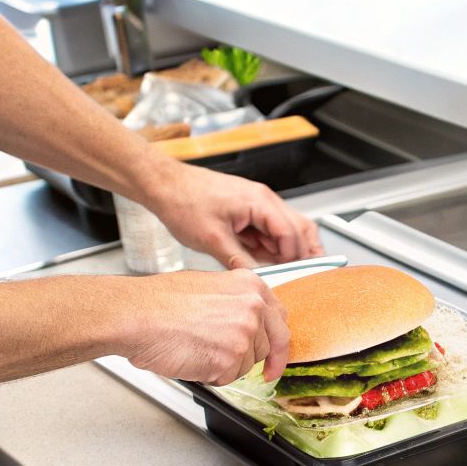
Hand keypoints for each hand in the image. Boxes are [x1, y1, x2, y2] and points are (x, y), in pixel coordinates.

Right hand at [122, 269, 290, 384]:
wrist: (135, 315)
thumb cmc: (158, 301)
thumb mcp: (209, 286)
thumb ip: (235, 303)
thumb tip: (247, 322)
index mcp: (250, 286)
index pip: (280, 320)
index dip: (278, 344)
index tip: (275, 359)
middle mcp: (253, 307)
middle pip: (267, 346)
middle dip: (248, 357)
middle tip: (228, 361)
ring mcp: (244, 334)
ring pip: (247, 365)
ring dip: (225, 365)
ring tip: (196, 347)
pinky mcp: (230, 359)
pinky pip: (228, 378)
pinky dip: (211, 376)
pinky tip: (192, 358)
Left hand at [148, 162, 322, 269]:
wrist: (164, 185)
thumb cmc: (184, 202)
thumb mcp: (212, 240)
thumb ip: (239, 261)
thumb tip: (257, 280)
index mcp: (259, 202)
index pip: (291, 233)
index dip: (293, 257)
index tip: (291, 275)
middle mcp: (264, 199)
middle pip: (300, 227)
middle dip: (302, 251)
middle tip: (302, 273)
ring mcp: (257, 203)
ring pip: (286, 228)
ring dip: (283, 249)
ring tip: (274, 267)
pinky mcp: (248, 208)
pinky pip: (268, 228)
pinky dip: (269, 244)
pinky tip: (257, 257)